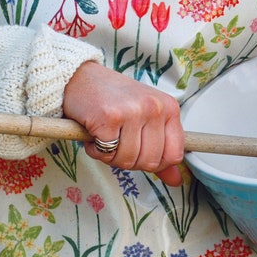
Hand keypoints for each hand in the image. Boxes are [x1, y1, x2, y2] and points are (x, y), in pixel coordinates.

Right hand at [63, 61, 184, 185]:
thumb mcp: (145, 118)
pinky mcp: (110, 117)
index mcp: (169, 108)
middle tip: (117, 141)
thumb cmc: (113, 98)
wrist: (79, 76)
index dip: (155, 163)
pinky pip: (107, 154)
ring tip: (105, 134)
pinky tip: (94, 133)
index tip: (140, 152)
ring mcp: (133, 111)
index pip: (174, 155)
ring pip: (128, 160)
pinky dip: (96, 150)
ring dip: (110, 155)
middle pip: (150, 161)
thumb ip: (162, 149)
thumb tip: (177, 180)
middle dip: (130, 160)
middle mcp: (155, 107)